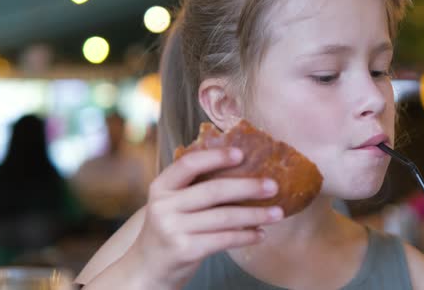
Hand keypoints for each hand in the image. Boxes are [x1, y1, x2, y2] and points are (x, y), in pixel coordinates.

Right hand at [128, 148, 283, 288]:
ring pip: (224, 217)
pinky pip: (224, 239)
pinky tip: (260, 234)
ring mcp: (173, 229)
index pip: (189, 164)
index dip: (215, 157)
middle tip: (273, 186)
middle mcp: (164, 206)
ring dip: (255, 214)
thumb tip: (242, 172)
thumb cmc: (168, 230)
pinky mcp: (184, 250)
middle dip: (248, 187)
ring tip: (277, 213)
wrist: (146, 269)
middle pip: (213, 190)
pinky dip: (246, 236)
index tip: (241, 154)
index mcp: (161, 187)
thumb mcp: (171, 204)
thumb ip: (193, 188)